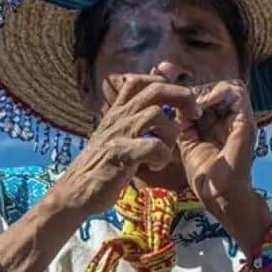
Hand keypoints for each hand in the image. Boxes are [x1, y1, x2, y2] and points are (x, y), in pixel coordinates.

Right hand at [51, 75, 200, 216]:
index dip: (164, 82)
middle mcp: (119, 117)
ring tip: (164, 152)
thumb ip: (132, 121)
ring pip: (156, 115)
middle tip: (195, 114)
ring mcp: (119, 134)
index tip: (178, 101)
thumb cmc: (100, 167)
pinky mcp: (120, 154)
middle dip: (182, 96)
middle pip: (156, 89)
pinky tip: (153, 166)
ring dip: (170, 134)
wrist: (75, 191)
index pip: (139, 80)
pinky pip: (153, 146)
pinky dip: (161, 156)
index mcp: (118, 112)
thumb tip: (154, 107)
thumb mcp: (115, 137)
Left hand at [176, 79, 257, 210]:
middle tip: (182, 100)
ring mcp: (240, 120)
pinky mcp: (246, 122)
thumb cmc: (205, 176)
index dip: (191, 92)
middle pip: (218, 89)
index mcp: (219, 125)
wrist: (219, 195)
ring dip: (208, 91)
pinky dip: (217, 93)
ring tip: (194, 104)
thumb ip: (183, 122)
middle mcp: (231, 120)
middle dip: (198, 90)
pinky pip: (237, 94)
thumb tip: (175, 101)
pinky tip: (201, 105)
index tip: (172, 93)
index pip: (208, 96)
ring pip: (229, 87)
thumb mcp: (187, 142)